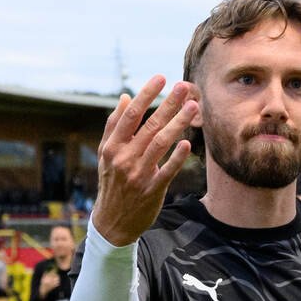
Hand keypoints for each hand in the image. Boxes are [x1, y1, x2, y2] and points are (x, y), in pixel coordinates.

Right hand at [90, 76, 197, 246]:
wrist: (111, 223)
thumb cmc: (111, 183)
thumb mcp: (106, 154)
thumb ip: (114, 126)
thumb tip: (124, 97)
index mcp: (112, 146)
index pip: (130, 115)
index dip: (146, 94)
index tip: (161, 77)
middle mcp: (124, 158)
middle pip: (149, 125)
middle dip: (168, 104)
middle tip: (185, 87)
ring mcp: (138, 174)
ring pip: (161, 144)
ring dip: (178, 124)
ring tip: (193, 107)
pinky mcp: (152, 190)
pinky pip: (168, 170)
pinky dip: (178, 157)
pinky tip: (187, 143)